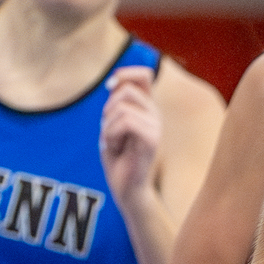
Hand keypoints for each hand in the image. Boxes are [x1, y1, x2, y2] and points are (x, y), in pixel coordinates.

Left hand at [99, 68, 161, 210]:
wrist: (126, 188)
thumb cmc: (118, 158)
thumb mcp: (113, 124)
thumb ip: (116, 103)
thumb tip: (114, 82)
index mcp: (147, 109)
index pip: (144, 75)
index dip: (125, 74)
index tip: (108, 87)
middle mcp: (155, 115)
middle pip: (127, 90)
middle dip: (108, 108)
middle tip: (107, 130)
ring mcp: (156, 126)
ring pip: (123, 108)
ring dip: (107, 126)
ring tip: (112, 143)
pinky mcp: (152, 139)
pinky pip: (126, 122)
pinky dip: (111, 134)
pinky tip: (114, 148)